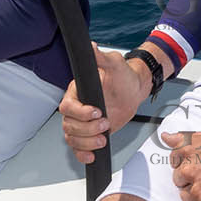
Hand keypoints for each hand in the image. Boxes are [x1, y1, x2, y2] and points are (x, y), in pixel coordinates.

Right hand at [59, 42, 149, 164]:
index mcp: (77, 92)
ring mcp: (82, 122)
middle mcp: (77, 108)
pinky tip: (93, 155)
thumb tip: (91, 46)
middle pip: (69, 125)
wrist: (133, 91)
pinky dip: (83, 154)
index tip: (97, 111)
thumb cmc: (123, 77)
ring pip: (72, 138)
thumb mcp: (114, 64)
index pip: (67, 107)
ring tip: (103, 138)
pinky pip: (78, 148)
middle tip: (105, 123)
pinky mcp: (90, 134)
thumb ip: (101, 58)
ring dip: (87, 143)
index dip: (81, 113)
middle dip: (87, 129)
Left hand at [164, 130, 200, 200]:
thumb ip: (182, 138)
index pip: (174, 161)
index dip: (188, 163)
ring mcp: (198, 188)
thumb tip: (164, 136)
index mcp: (187, 150)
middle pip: (178, 181)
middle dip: (191, 180)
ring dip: (196, 195)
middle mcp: (189, 169)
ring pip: (185, 197)